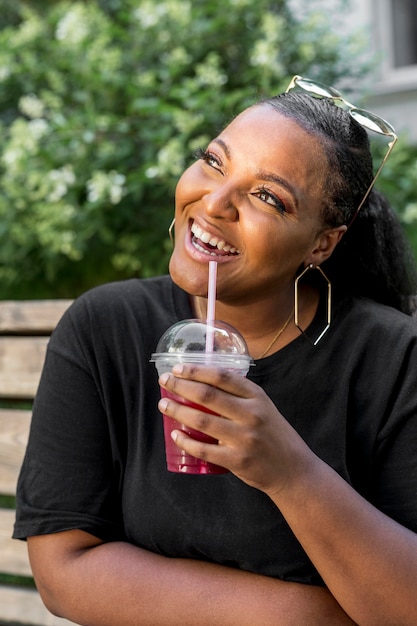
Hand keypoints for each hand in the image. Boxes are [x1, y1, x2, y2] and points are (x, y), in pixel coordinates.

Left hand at [158, 363, 312, 495]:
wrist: (293, 470)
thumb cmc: (273, 435)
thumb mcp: (264, 407)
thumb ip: (239, 396)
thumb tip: (202, 384)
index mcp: (257, 397)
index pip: (222, 377)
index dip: (197, 370)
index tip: (178, 368)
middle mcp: (251, 414)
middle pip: (208, 396)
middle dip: (181, 386)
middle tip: (164, 381)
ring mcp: (244, 438)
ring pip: (202, 421)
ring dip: (178, 410)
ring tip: (164, 405)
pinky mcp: (237, 461)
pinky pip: (204, 450)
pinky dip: (186, 442)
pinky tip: (176, 434)